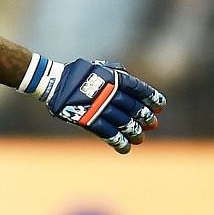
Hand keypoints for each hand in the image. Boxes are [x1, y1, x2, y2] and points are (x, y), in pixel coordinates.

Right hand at [24, 56, 165, 152]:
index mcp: (114, 77)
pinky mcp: (88, 119)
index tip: (160, 107)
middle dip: (145, 117)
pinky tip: (125, 147)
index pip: (139, 89)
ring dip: (134, 131)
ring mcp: (99, 107)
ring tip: (140, 138)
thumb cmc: (78, 74)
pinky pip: (107, 133)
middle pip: (133, 107)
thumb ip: (116, 72)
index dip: (151, 98)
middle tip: (153, 124)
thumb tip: (131, 79)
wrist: (54, 83)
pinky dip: (118, 141)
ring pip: (123, 122)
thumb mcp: (99, 67)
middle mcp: (109, 92)